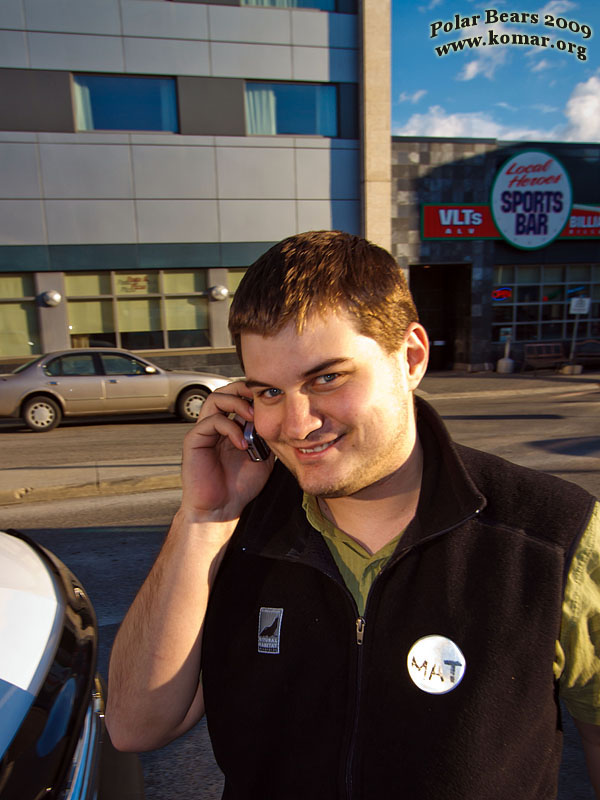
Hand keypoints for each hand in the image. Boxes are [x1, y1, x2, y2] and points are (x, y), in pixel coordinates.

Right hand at [180, 381, 273, 522]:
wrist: (221, 509)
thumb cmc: (239, 487)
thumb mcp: (263, 457)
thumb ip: (267, 438)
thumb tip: (281, 422)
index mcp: (230, 428)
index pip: (237, 397)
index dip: (251, 393)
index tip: (269, 398)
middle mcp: (216, 426)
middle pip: (224, 391)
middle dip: (242, 389)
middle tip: (259, 398)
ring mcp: (204, 432)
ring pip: (214, 400)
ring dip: (236, 403)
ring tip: (252, 417)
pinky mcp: (194, 441)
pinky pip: (210, 422)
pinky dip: (229, 428)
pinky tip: (242, 443)